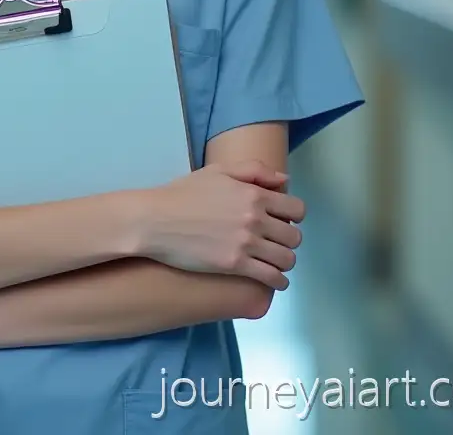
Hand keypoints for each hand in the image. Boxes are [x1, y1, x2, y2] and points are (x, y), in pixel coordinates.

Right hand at [139, 159, 304, 289]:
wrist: (156, 220)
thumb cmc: (182, 194)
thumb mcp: (217, 171)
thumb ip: (253, 171)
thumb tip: (285, 182)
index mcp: (253, 194)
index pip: (296, 209)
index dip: (293, 216)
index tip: (283, 221)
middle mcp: (255, 218)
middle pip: (294, 237)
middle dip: (288, 240)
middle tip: (275, 242)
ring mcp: (246, 243)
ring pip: (287, 259)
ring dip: (284, 261)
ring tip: (274, 261)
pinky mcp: (235, 265)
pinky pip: (272, 278)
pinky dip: (278, 281)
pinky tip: (273, 279)